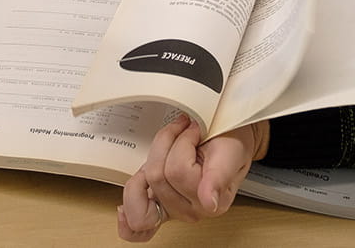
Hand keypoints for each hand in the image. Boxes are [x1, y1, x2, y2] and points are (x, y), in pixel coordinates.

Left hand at [116, 116, 268, 240]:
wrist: (232, 142)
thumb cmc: (231, 145)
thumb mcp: (230, 152)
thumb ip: (219, 176)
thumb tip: (208, 202)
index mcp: (208, 200)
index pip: (177, 170)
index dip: (183, 142)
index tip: (195, 129)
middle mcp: (191, 209)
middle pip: (157, 176)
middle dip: (167, 144)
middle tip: (185, 133)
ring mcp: (174, 209)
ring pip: (143, 185)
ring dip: (151, 159)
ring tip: (168, 150)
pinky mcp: (161, 206)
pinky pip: (139, 226)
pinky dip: (128, 219)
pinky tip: (122, 210)